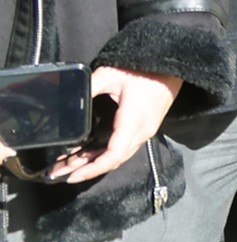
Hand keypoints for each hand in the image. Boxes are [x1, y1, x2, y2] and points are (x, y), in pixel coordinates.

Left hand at [44, 66, 177, 182]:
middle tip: (60, 173)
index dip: (93, 169)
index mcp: (132, 121)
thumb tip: (66, 101)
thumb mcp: (109, 74)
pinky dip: (105, 155)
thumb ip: (86, 88)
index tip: (72, 176)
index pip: (114, 155)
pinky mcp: (145, 129)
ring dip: (95, 163)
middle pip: (114, 160)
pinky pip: (124, 148)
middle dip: (86, 169)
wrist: (171, 66)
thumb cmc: (142, 70)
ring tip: (69, 166)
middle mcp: (142, 132)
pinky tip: (88, 155)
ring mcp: (145, 132)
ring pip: (119, 156)